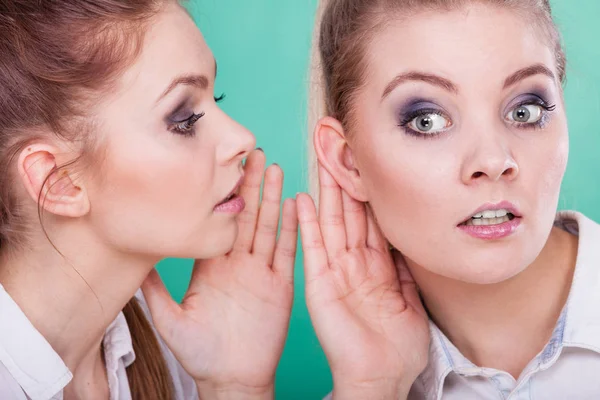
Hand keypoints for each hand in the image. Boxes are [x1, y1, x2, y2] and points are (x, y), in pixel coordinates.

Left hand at [142, 150, 297, 398]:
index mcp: (213, 266)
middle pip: (247, 216)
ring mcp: (261, 273)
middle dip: (252, 185)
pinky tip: (294, 205)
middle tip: (255, 154)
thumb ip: (154, 289)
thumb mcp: (169, 319)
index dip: (224, 195)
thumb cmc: (200, 352)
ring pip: (268, 228)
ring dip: (273, 199)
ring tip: (275, 169)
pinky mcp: (280, 286)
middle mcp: (238, 264)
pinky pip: (287, 253)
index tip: (224, 167)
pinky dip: (292, 229)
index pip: (220, 222)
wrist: (230, 377)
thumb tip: (134, 261)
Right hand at [297, 164, 429, 399]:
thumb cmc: (398, 347)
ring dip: (326, 192)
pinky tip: (302, 200)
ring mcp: (336, 271)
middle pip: (348, 213)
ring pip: (330, 223)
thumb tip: (410, 240)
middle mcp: (354, 262)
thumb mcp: (412, 302)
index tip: (368, 162)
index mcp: (377, 266)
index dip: (370, 191)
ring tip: (321, 160)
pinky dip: (307, 225)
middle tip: (339, 148)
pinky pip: (312, 249)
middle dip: (344, 179)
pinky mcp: (320, 284)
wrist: (381, 376)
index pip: (371, 219)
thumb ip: (406, 270)